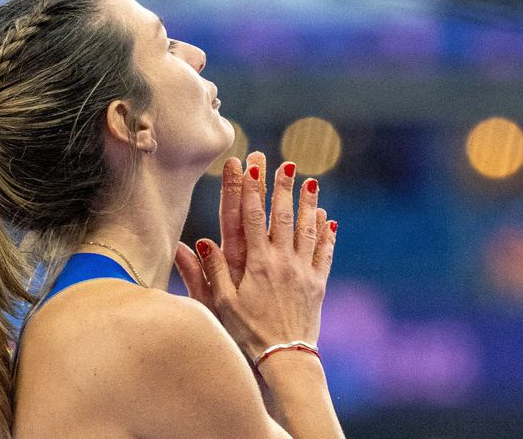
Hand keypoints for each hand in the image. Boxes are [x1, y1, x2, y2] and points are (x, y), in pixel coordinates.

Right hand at [175, 152, 336, 359]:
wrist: (285, 358)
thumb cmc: (248, 332)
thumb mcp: (221, 304)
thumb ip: (209, 272)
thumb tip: (195, 243)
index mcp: (257, 263)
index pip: (252, 218)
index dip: (252, 191)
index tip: (252, 168)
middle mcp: (282, 261)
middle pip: (283, 216)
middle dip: (282, 187)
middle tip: (285, 164)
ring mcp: (303, 271)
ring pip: (307, 230)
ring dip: (308, 204)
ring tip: (311, 182)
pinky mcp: (318, 284)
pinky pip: (324, 253)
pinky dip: (326, 234)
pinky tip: (328, 219)